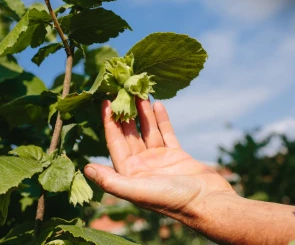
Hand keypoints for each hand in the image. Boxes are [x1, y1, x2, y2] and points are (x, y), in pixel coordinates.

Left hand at [84, 99, 235, 218]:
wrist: (208, 203)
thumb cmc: (172, 200)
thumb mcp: (137, 191)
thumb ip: (111, 181)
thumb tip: (86, 168)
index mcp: (129, 174)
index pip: (115, 143)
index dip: (109, 122)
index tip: (106, 101)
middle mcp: (142, 166)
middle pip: (130, 134)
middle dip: (126, 113)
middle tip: (122, 90)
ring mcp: (159, 160)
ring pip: (148, 131)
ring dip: (143, 113)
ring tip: (139, 92)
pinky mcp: (176, 156)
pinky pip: (166, 133)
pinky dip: (161, 120)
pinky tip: (157, 104)